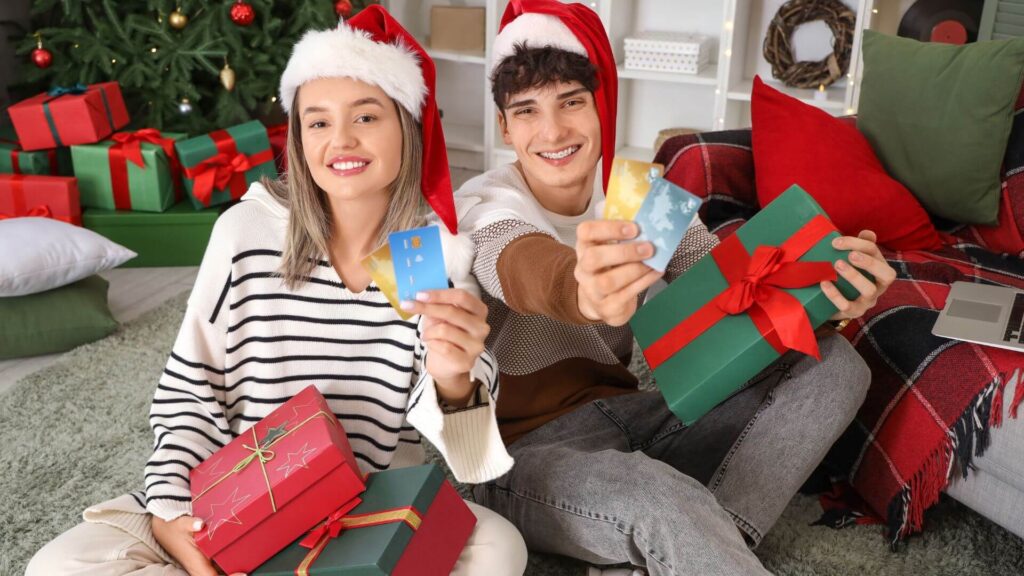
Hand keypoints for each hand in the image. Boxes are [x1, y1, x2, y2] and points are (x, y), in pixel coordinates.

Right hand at [151, 515, 245, 575]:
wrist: (165, 528)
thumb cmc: (174, 527)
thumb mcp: (182, 524)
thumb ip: (190, 524)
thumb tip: (199, 524)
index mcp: (195, 563)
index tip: (242, 574)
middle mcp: (200, 568)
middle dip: (232, 575)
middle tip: (248, 570)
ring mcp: (203, 566)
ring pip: (219, 574)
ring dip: (232, 571)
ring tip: (249, 565)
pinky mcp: (206, 562)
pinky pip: (219, 569)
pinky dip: (230, 566)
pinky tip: (243, 560)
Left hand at [401, 288, 489, 404]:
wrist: (446, 363)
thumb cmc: (444, 335)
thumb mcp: (440, 316)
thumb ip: (434, 305)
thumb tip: (419, 295)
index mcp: (479, 310)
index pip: (461, 297)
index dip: (440, 294)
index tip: (419, 294)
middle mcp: (482, 327)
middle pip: (452, 311)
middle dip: (427, 308)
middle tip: (408, 306)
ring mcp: (476, 345)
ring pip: (445, 330)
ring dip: (428, 331)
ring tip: (425, 334)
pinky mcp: (467, 361)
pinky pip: (444, 347)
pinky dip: (431, 343)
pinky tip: (431, 344)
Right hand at [575, 220, 662, 325]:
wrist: (600, 302)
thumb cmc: (610, 268)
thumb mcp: (610, 249)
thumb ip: (623, 235)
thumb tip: (652, 221)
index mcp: (584, 247)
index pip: (585, 231)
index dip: (609, 228)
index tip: (634, 228)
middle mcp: (583, 269)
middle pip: (593, 258)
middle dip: (624, 252)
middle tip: (648, 248)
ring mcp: (592, 290)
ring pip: (608, 281)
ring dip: (635, 270)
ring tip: (652, 262)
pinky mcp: (606, 307)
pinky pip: (625, 295)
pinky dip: (644, 282)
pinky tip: (655, 272)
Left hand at [822, 230, 896, 321]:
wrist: (834, 303)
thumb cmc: (846, 276)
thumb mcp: (852, 260)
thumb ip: (860, 246)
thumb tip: (867, 233)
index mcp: (880, 269)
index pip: (875, 252)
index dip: (858, 244)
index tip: (836, 242)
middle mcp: (879, 286)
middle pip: (887, 274)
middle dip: (869, 262)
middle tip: (850, 255)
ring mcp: (868, 301)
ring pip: (869, 290)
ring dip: (854, 276)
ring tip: (837, 265)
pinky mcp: (854, 312)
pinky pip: (848, 306)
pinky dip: (835, 295)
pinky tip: (824, 283)